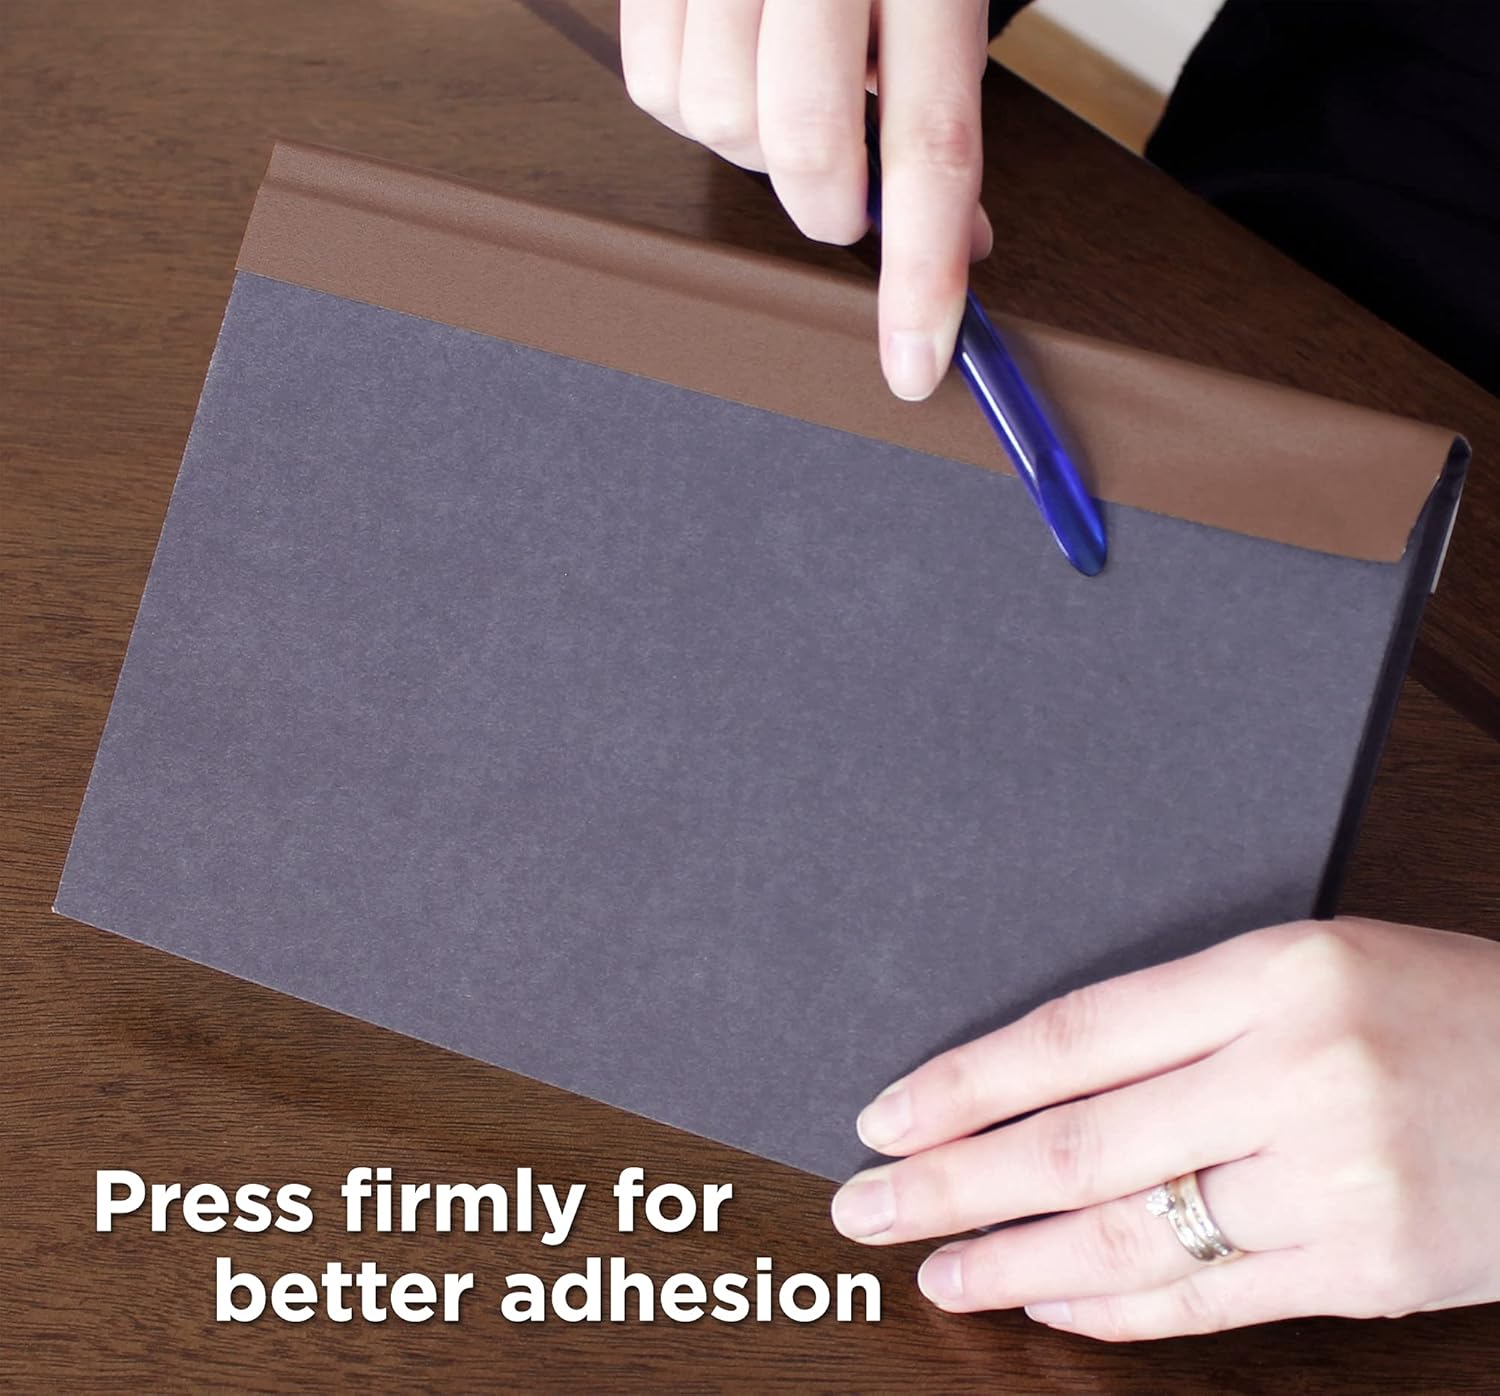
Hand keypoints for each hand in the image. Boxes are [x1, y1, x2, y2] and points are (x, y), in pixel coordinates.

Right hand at [619, 0, 992, 401]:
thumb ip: (945, 92)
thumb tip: (954, 239)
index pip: (930, 143)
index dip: (920, 274)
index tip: (916, 367)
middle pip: (802, 146)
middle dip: (829, 204)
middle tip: (849, 195)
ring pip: (716, 122)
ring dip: (757, 148)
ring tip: (793, 91)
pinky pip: (652, 83)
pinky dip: (694, 105)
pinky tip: (734, 62)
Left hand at [830, 917, 1499, 1339]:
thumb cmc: (1444, 1008)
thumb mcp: (1314, 965)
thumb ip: (1188, 1018)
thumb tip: (1038, 1083)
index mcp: (1274, 974)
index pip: (1073, 1039)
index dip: (964, 1085)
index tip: (885, 1117)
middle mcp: (1297, 1074)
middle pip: (1078, 1144)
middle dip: (951, 1183)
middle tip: (865, 1206)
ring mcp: (1336, 1183)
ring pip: (1129, 1235)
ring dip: (1011, 1259)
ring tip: (932, 1270)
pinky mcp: (1372, 1273)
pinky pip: (1210, 1301)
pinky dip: (1114, 1308)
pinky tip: (1044, 1303)